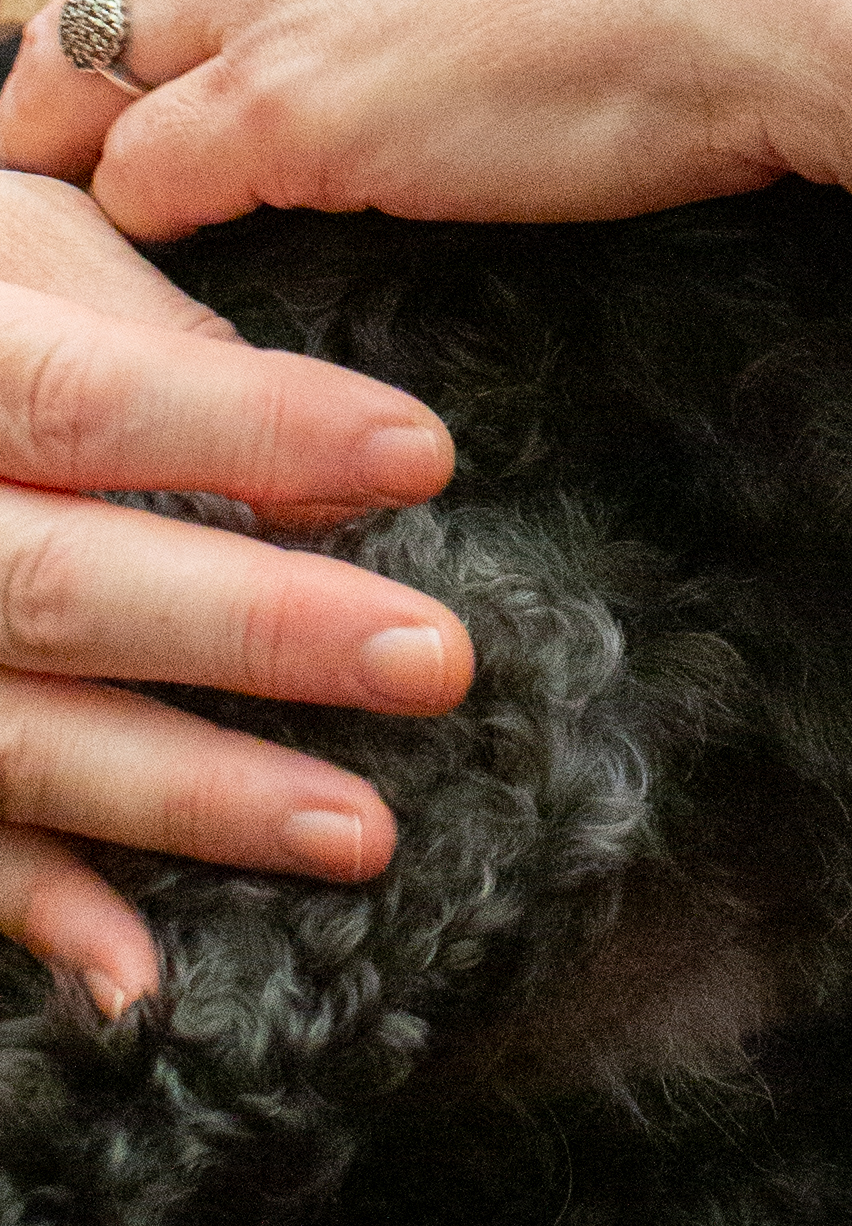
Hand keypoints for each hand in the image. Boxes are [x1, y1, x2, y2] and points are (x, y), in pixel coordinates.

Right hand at [0, 171, 467, 1010]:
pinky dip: (40, 914)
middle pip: (61, 585)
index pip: (89, 398)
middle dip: (254, 629)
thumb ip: (152, 340)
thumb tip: (336, 475)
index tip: (424, 455)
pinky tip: (145, 975)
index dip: (252, 425)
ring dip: (189, 795)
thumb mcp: (20, 251)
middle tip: (436, 659)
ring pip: (18, 738)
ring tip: (360, 832)